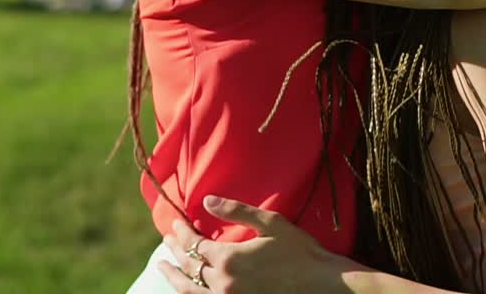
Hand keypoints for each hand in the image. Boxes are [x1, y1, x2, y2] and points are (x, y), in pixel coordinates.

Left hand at [157, 196, 350, 293]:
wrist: (322, 285)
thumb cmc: (300, 252)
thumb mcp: (270, 223)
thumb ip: (236, 211)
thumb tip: (206, 201)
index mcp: (229, 258)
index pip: (195, 244)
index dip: (182, 233)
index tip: (175, 224)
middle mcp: (223, 283)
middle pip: (190, 266)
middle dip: (176, 250)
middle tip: (167, 240)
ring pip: (191, 290)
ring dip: (175, 277)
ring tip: (163, 267)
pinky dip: (192, 293)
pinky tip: (189, 288)